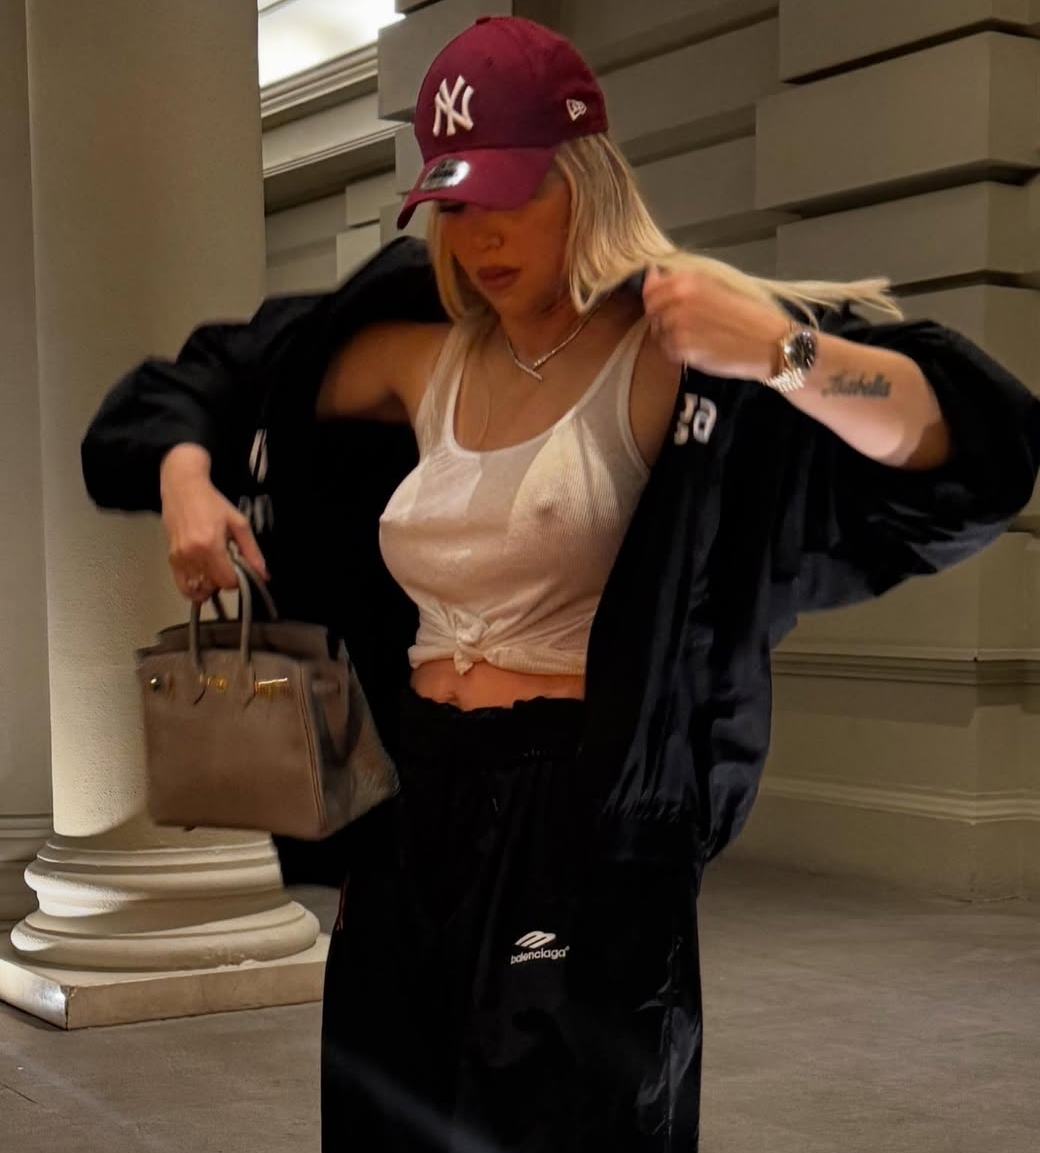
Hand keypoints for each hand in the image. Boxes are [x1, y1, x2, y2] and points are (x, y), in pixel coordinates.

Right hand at [160, 445, 267, 601]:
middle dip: (224, 581)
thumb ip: (251, 551)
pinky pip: (182, 584)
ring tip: (214, 570)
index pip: (227, 580)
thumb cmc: (212, 503)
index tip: (239, 570)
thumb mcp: (239, 523)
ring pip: (198, 587)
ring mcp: (179, 557)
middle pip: (213, 585)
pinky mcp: (171, 558)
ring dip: (210, 584)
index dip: (237, 580)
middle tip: (228, 566)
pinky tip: (202, 580)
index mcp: (210, 545)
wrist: (183, 489)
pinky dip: (194, 587)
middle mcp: (192, 554)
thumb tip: (263, 574)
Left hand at [642, 266, 789, 381]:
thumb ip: (685, 282)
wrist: (770, 343)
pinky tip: (701, 349)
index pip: (652, 288)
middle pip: (653, 311)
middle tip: (689, 324)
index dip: (655, 297)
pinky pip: (669, 351)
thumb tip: (653, 275)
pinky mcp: (683, 351)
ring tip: (699, 337)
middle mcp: (679, 300)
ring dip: (672, 336)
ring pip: (660, 332)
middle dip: (664, 317)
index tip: (667, 303)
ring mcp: (678, 326)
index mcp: (689, 280)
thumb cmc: (750, 314)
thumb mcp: (719, 286)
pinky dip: (680, 352)